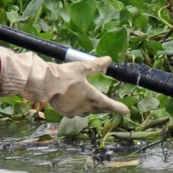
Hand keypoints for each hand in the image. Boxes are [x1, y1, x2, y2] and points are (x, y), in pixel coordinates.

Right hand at [0, 46, 129, 116]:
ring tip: (93, 104)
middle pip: (99, 109)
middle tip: (110, 106)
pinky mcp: (65, 112)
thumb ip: (96, 65)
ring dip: (91, 108)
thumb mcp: (82, 67)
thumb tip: (109, 60)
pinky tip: (74, 104)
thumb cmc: (65, 74)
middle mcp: (85, 106)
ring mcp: (74, 110)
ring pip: (86, 112)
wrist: (45, 84)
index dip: (119, 108)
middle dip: (105, 107)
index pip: (109, 105)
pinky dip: (77, 108)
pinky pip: (75, 112)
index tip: (127, 111)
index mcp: (92, 96)